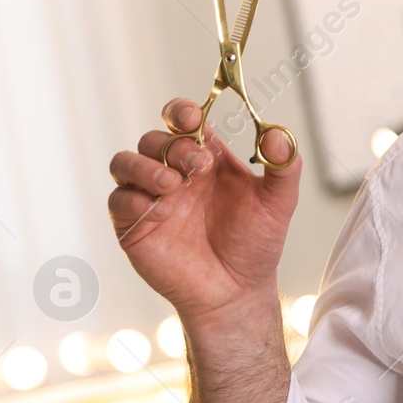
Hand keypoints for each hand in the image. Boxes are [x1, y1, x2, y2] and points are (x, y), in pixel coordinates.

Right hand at [108, 97, 300, 325]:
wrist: (236, 290)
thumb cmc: (254, 243)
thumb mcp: (278, 203)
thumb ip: (284, 166)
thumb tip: (278, 133)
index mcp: (205, 157)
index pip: (183, 120)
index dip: (181, 111)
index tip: (191, 117)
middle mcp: (173, 172)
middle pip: (153, 138)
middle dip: (172, 146)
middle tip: (199, 166)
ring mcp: (150, 197)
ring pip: (124, 162)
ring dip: (144, 166)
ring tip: (172, 184)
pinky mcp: (133, 225)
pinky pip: (117, 201)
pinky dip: (133, 199)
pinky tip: (159, 211)